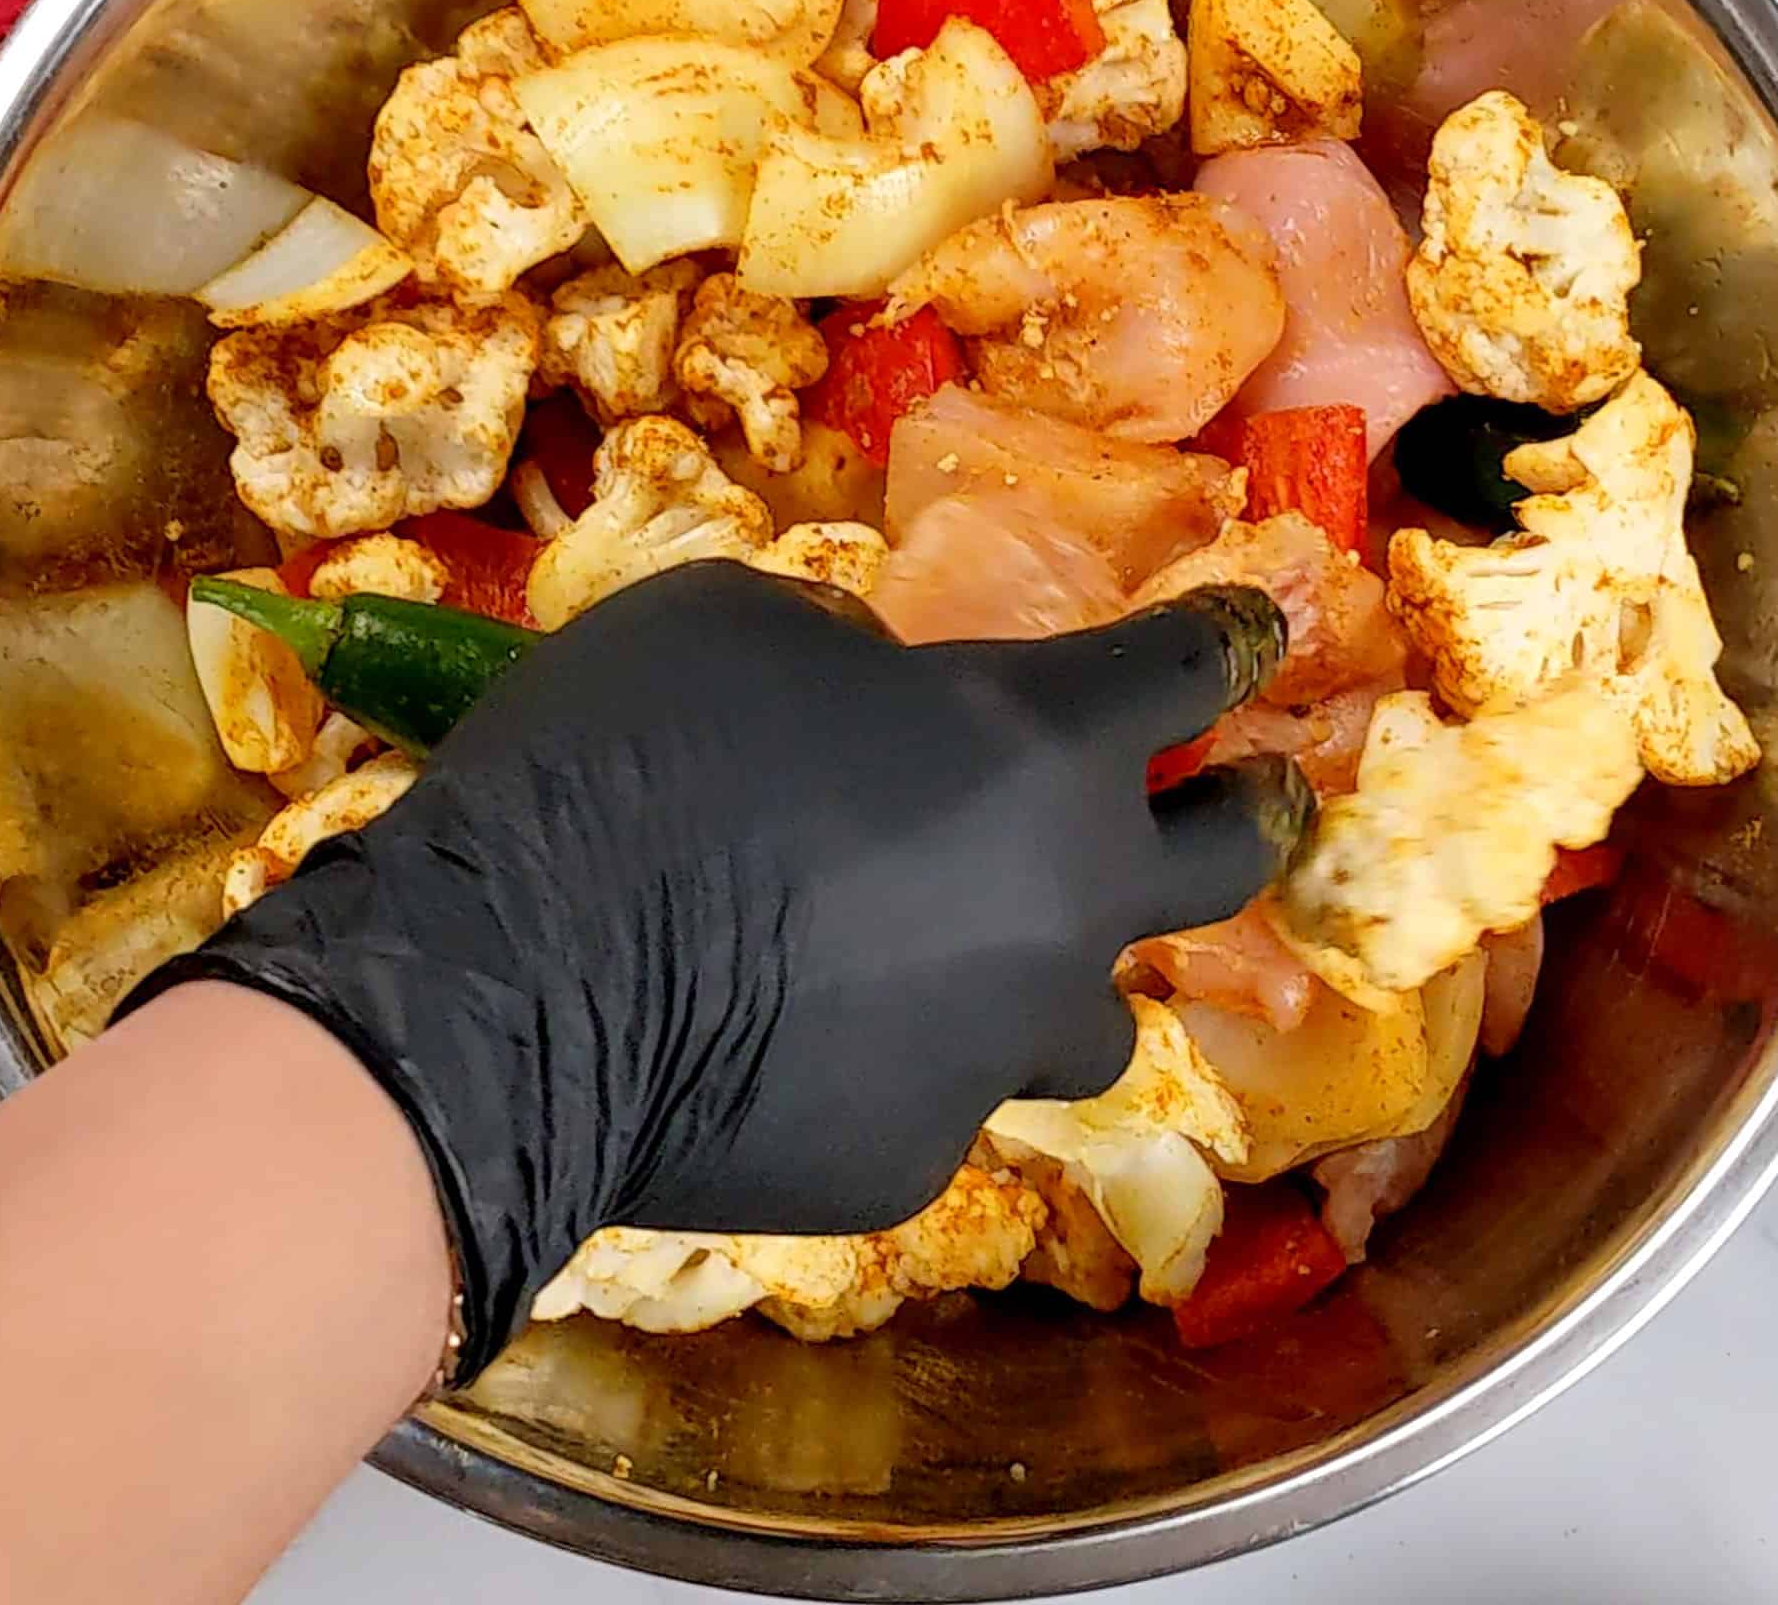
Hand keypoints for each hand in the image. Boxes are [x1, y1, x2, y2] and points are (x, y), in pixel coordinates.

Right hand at [130, 561, 1309, 1377]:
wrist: (519, 987)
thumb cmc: (631, 752)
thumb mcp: (737, 622)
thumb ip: (851, 650)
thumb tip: (885, 688)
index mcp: (1037, 741)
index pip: (1184, 669)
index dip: (1228, 636)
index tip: (1258, 625)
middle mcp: (1063, 899)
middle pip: (1225, 858)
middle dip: (1254, 813)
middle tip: (1258, 797)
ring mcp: (1001, 1044)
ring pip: (1091, 1015)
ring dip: (1060, 968)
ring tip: (991, 951)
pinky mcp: (918, 1156)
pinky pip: (941, 1094)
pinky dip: (902, 1058)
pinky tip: (807, 1041)